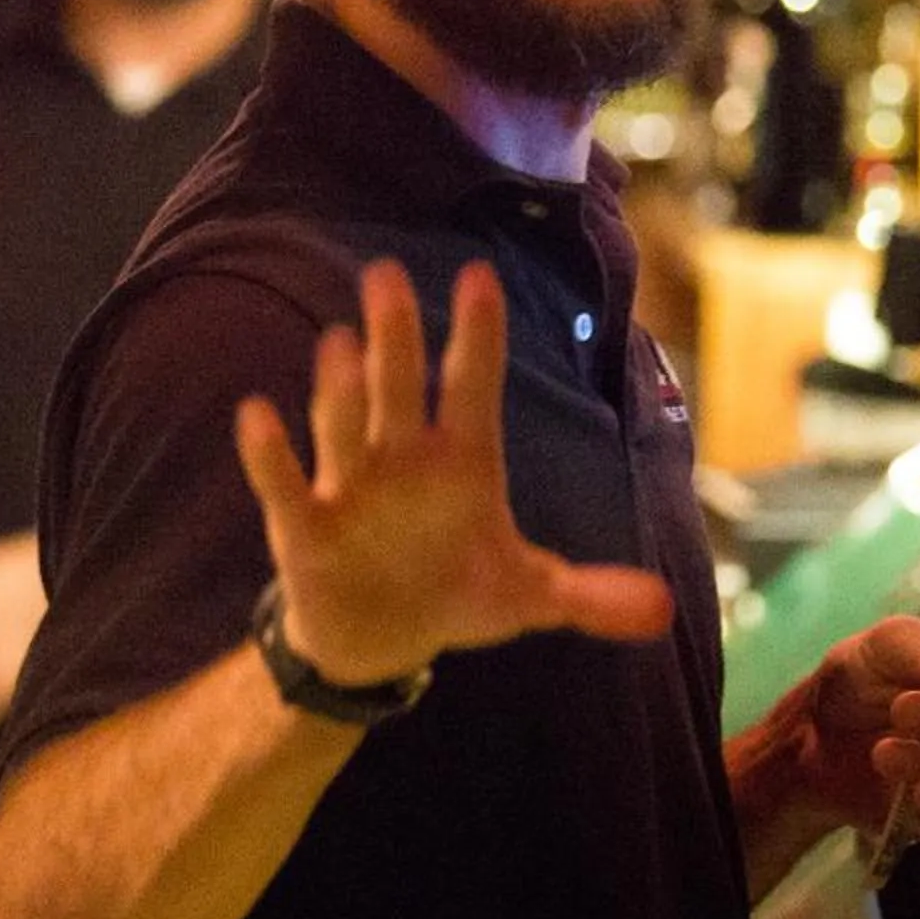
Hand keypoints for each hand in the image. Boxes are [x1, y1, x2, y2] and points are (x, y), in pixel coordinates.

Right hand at [232, 258, 675, 691]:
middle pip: (399, 388)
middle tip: (387, 276)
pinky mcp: (304, 525)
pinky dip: (269, 453)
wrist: (380, 641)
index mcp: (461, 460)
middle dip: (395, 337)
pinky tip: (255, 413)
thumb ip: (588, 596)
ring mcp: (349, 486)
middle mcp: (402, 458)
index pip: (472, 387)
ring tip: (341, 342)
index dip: (477, 337)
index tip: (479, 276)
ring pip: (344, 426)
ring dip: (342, 389)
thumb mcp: (526, 596)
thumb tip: (663, 612)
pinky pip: (284, 481)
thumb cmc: (455, 592)